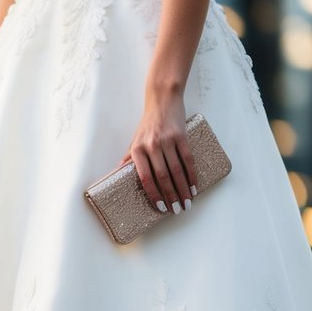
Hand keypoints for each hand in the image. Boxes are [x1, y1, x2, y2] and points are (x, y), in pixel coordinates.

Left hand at [118, 91, 197, 214]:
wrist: (162, 100)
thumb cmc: (148, 123)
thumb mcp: (134, 140)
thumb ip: (129, 158)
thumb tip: (118, 173)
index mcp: (137, 150)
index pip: (145, 178)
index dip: (153, 194)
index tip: (160, 208)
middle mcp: (151, 146)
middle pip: (162, 177)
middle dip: (171, 196)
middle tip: (177, 210)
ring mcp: (167, 141)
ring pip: (176, 171)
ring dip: (183, 189)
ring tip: (187, 202)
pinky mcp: (181, 136)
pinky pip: (187, 159)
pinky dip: (192, 175)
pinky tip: (194, 186)